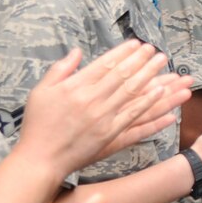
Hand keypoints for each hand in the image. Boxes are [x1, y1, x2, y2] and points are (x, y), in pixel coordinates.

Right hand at [18, 41, 191, 173]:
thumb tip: (76, 51)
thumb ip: (60, 69)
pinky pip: (133, 116)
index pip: (105, 64)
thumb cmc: (38, 124)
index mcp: (75, 87)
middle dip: (141, 60)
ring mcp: (103, 117)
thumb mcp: (41, 91)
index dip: (123, 52)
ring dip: (150, 75)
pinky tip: (160, 92)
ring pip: (131, 92)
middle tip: (155, 50)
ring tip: (163, 64)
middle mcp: (91, 99)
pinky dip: (148, 103)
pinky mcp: (110, 134)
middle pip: (122, 75)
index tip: (137, 44)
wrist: (41, 158)